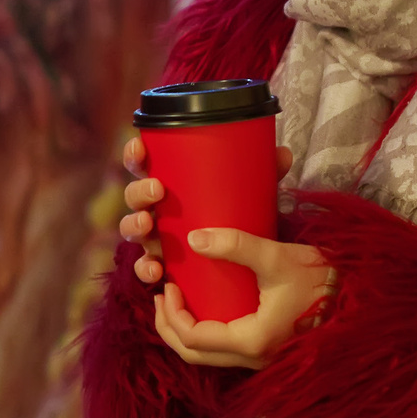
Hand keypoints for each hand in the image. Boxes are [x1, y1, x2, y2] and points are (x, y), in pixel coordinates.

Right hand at [115, 136, 294, 288]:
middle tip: (157, 189)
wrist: (248, 265)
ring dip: (134, 226)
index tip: (140, 147)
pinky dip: (146, 268)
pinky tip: (157, 269)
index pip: (144, 166)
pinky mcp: (163, 265)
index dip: (136, 155)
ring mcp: (157, 239)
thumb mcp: (252, 196)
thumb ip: (265, 175)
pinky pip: (145, 267)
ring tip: (149, 224)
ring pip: (133, 230)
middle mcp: (158, 210)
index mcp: (170, 185)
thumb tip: (283, 153)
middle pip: (135, 197)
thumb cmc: (239, 218)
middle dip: (139, 191)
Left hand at [150, 227, 337, 369]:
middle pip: (195, 356)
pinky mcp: (270, 351)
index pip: (194, 339)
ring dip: (186, 333)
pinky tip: (207, 307)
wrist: (364, 296)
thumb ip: (237, 245)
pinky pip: (226, 351)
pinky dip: (207, 333)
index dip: (171, 314)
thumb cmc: (322, 278)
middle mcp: (255, 359)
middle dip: (170, 328)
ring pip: (210, 357)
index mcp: (252, 341)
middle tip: (161, 297)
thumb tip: (194, 237)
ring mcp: (263, 359)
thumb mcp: (278, 257)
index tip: (167, 286)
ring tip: (176, 302)